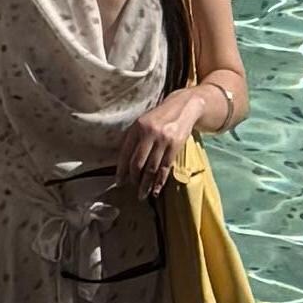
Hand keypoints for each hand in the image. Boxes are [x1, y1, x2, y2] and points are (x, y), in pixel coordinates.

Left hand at [117, 85, 206, 201]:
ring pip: (151, 168)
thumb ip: (134, 139)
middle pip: (138, 163)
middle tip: (132, 189)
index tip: (119, 182)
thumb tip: (124, 164)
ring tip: (142, 195)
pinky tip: (155, 190)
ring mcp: (163, 139)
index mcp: (137, 127)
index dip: (121, 170)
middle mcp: (149, 133)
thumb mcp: (144, 122)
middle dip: (134, 179)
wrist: (184, 107)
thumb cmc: (159, 117)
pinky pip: (165, 168)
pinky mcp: (175, 146)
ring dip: (146, 184)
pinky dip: (159, 181)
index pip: (125, 153)